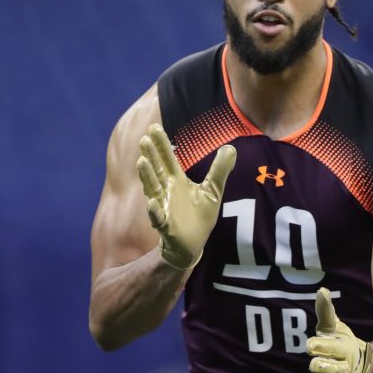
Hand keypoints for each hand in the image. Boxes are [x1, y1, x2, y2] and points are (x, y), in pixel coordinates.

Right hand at [137, 123, 235, 270]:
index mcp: (177, 181)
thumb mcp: (213, 191)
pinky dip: (154, 211)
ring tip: (141, 161)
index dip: (161, 144)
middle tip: (144, 139)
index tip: (153, 127)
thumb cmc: (199, 217)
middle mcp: (167, 191)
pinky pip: (158, 217)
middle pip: (157, 170)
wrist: (193, 244)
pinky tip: (151, 203)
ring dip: (147, 176)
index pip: (168, 159)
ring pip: (153, 189)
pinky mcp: (166, 225)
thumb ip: (220, 170)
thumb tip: (231, 148)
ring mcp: (164, 207)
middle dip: (151, 156)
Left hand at [300, 287, 372, 372]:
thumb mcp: (334, 327)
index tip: (310, 344)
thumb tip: (321, 290)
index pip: (331, 348)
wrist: (361, 367)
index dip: (320, 346)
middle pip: (330, 368)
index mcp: (343, 348)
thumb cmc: (342, 343)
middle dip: (321, 365)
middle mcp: (343, 367)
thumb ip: (325, 311)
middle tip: (315, 362)